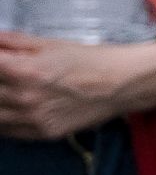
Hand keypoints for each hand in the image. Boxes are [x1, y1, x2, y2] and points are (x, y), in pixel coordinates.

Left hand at [0, 34, 155, 137]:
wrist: (123, 84)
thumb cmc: (91, 59)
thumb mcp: (51, 44)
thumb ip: (14, 42)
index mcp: (25, 71)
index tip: (0, 63)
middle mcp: (25, 97)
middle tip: (7, 76)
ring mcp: (33, 119)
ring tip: (7, 93)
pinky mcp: (43, 133)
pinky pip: (7, 131)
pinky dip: (2, 120)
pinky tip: (9, 109)